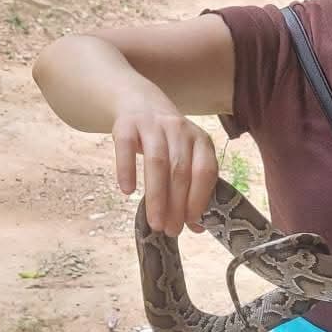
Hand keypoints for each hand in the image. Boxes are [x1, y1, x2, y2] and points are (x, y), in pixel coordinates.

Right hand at [112, 106, 218, 235]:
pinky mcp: (126, 124)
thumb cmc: (167, 140)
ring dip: (156, 196)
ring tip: (154, 222)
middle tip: (171, 230)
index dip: (199, 198)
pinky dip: (127, 170)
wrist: (140, 101)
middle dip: (176, 204)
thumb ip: (192, 187)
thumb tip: (196, 227)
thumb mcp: (185, 156)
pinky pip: (126, 147)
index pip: (205, 171)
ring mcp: (153, 125)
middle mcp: (180, 130)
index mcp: (201, 140)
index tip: (191, 223)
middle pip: (180, 171)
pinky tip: (128, 191)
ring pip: (157, 162)